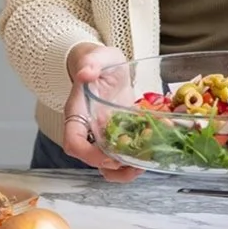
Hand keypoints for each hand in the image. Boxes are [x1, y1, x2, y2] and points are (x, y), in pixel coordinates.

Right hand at [62, 43, 144, 182]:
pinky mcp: (119, 134)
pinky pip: (125, 153)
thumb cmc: (100, 61)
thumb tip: (85, 72)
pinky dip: (137, 157)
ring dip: (125, 171)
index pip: (74, 143)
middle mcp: (88, 129)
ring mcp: (104, 134)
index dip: (90, 155)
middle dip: (113, 169)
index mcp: (78, 113)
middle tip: (134, 165)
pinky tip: (153, 151)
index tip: (109, 156)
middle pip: (92, 160)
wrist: (107, 64)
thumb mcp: (97, 57)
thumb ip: (91, 63)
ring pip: (108, 164)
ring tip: (144, 164)